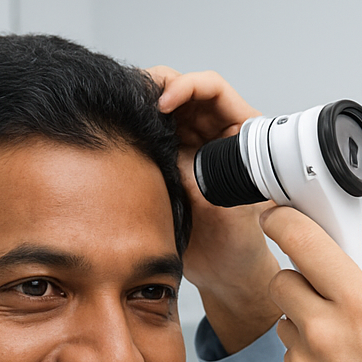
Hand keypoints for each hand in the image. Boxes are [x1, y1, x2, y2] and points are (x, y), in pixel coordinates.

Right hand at [149, 66, 282, 352]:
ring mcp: (191, 147)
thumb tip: (170, 149)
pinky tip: (120, 134)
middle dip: (156, 86)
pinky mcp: (170, 163)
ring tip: (122, 110)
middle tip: (131, 96)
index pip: (213, 89)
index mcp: (241, 133)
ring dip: (141, 105)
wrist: (225, 275)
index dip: (187, 87)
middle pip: (183, 90)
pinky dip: (134, 130)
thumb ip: (199, 175)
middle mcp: (215, 134)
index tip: (165, 104)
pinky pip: (150, 137)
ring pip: (162, 109)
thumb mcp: (224, 206)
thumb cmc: (240, 245)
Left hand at [263, 211, 361, 361]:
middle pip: (283, 281)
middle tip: (329, 303)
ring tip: (342, 358)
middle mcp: (324, 332)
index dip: (284, 222)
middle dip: (302, 284)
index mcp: (361, 307)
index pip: (305, 244)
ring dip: (305, 329)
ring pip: (284, 324)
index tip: (276, 215)